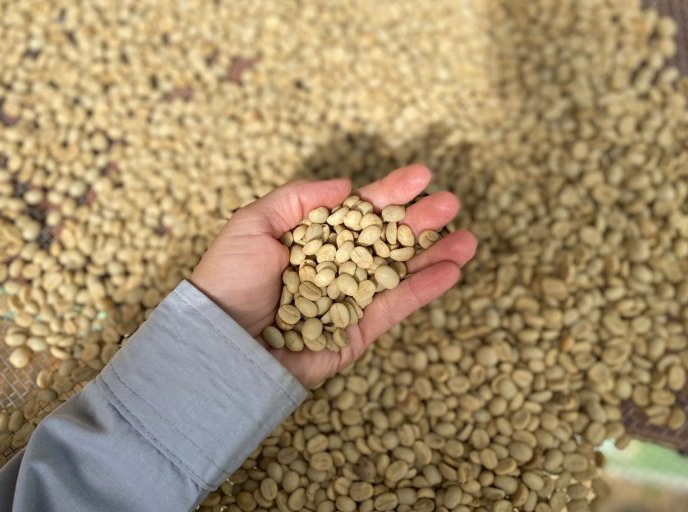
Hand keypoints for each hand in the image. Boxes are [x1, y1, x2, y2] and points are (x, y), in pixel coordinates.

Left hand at [191, 165, 476, 387]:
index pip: (358, 212)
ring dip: (433, 254)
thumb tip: (346, 185)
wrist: (220, 342)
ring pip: (399, 273)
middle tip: (450, 202)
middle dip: (418, 220)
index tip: (422, 175)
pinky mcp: (357, 332)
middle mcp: (334, 267)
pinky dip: (424, 289)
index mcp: (312, 240)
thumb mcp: (253, 224)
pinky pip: (396, 307)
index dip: (390, 193)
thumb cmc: (229, 280)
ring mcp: (348, 299)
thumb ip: (298, 199)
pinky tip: (452, 270)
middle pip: (385, 240)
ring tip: (467, 238)